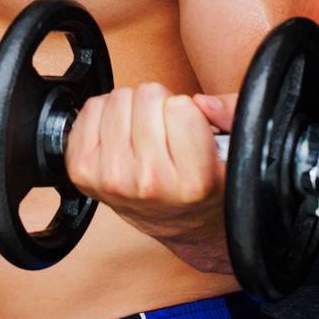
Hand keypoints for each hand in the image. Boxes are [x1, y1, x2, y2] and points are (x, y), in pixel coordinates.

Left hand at [64, 85, 238, 273]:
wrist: (177, 223)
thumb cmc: (202, 186)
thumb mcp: (236, 153)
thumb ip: (233, 116)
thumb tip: (202, 101)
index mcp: (191, 181)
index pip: (181, 106)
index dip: (187, 111)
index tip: (187, 132)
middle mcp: (148, 182)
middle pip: (147, 95)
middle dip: (159, 107)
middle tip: (166, 133)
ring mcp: (110, 177)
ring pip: (118, 98)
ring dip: (132, 110)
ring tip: (144, 136)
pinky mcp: (82, 171)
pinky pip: (90, 109)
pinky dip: (105, 116)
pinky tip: (121, 138)